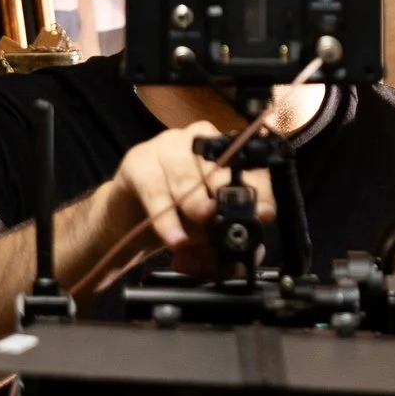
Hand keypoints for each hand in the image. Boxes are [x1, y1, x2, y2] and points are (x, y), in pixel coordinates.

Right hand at [102, 121, 274, 279]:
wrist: (129, 220)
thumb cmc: (177, 217)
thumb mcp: (209, 234)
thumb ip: (231, 242)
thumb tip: (251, 256)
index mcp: (226, 152)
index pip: (251, 166)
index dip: (260, 191)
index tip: (265, 215)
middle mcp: (200, 140)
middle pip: (219, 167)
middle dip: (223, 200)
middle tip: (221, 224)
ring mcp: (168, 146)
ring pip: (186, 177)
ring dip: (193, 208)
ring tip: (194, 236)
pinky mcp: (139, 161)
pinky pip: (155, 191)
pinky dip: (165, 219)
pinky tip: (174, 238)